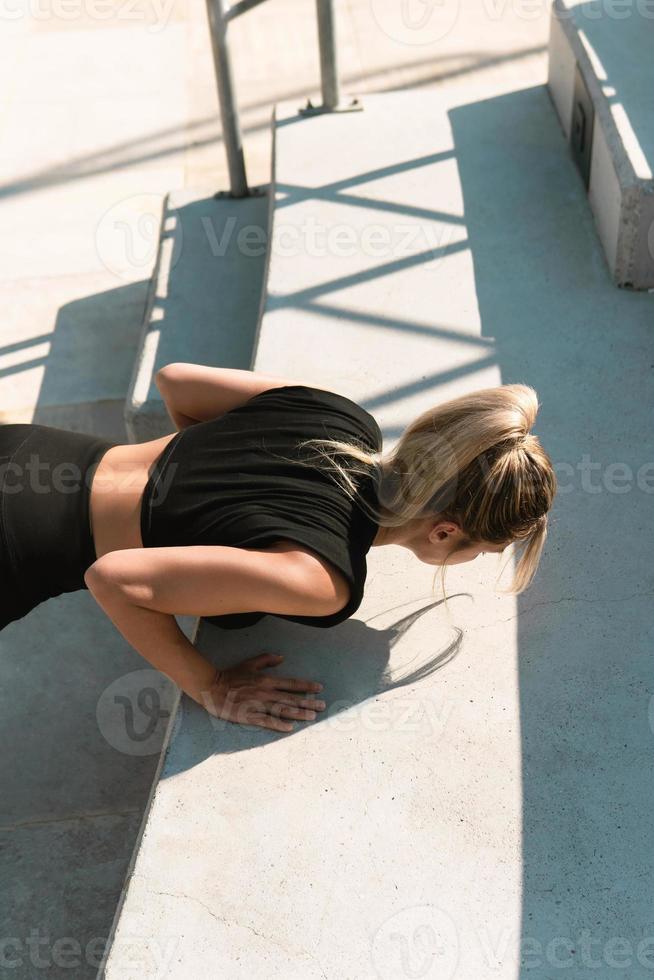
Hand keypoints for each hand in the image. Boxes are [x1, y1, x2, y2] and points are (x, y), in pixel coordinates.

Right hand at [201, 652, 325, 731]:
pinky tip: (290, 728)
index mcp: (266, 680)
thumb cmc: (231, 675)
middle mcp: (265, 692)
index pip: (291, 683)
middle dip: (308, 702)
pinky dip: (279, 724)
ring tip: (312, 717)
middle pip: (291, 698)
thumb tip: (282, 657)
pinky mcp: (249, 716)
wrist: (211, 687)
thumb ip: (266, 660)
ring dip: (299, 713)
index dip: (306, 686)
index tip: (319, 689)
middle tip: (322, 706)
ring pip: (282, 710)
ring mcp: (258, 705)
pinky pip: (267, 721)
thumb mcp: (249, 663)